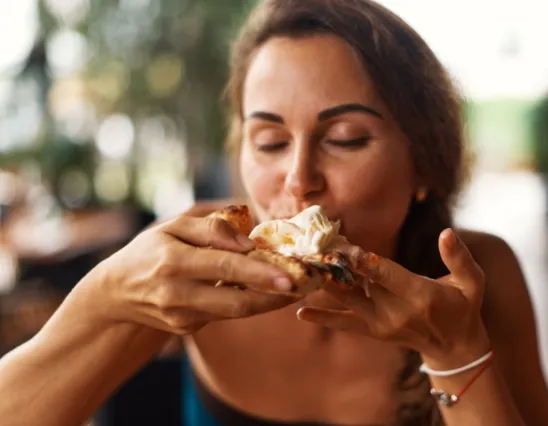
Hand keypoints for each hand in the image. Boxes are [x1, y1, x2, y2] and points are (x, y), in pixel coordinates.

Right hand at [85, 212, 298, 334]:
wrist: (117, 293)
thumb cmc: (150, 251)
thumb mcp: (173, 227)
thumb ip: (211, 229)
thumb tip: (248, 242)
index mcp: (172, 261)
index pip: (224, 266)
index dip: (259, 272)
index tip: (289, 276)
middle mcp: (177, 293)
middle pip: (236, 300)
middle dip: (274, 296)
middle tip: (305, 286)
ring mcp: (182, 316)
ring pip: (235, 311)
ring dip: (268, 301)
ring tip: (294, 287)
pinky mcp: (187, 329)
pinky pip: (225, 314)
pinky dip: (248, 302)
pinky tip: (266, 291)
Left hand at [297, 229, 490, 367]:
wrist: (455, 348)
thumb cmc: (464, 307)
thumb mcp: (472, 282)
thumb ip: (459, 258)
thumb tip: (447, 232)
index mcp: (420, 296)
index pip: (388, 275)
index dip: (367, 262)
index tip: (346, 248)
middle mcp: (396, 312)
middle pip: (361, 286)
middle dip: (337, 267)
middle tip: (313, 250)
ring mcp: (382, 325)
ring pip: (348, 302)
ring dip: (326, 285)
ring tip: (303, 269)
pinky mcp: (374, 332)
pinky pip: (345, 325)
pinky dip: (323, 318)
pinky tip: (300, 312)